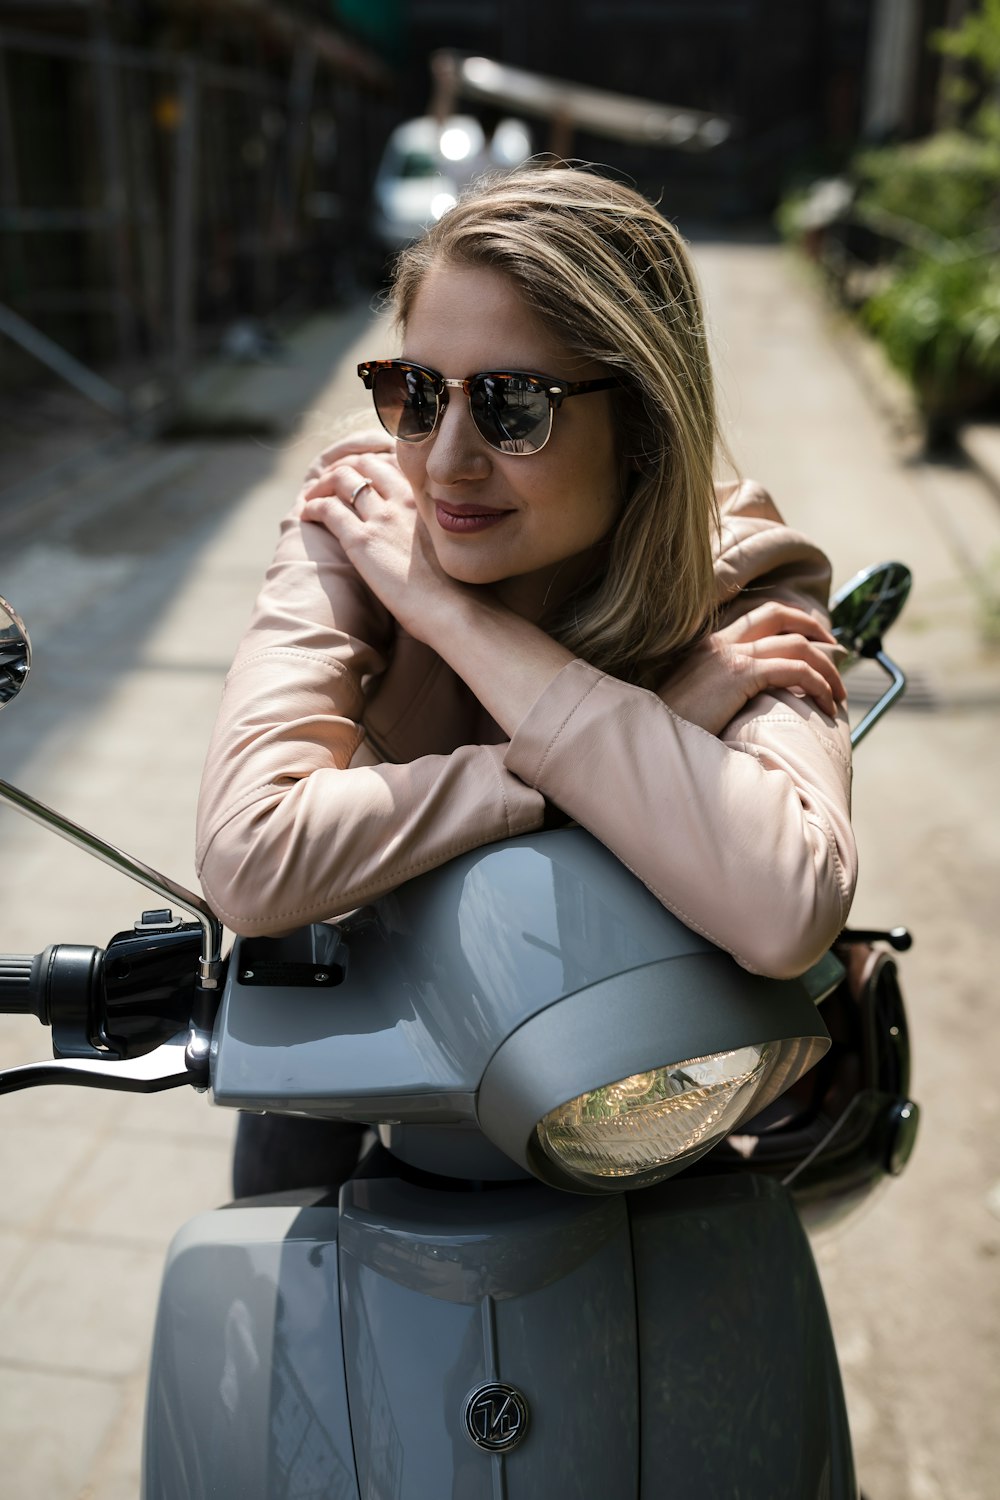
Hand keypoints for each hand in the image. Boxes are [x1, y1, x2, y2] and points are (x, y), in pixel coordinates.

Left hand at [300, 449, 468, 641]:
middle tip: (331, 485)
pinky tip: (307, 514)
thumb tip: (426, 541)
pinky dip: (313, 506)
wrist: (454, 609)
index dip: (371, 468)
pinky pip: (329, 509)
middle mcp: (403, 501)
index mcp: (426, 501)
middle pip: (366, 464)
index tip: (360, 480)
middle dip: (344, 469)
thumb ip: (434, 532)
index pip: (392, 467)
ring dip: (323, 484)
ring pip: (343, 480)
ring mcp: (382, 518)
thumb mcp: (450, 546)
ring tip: (313, 495)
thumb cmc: (458, 590)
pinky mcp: (362, 541)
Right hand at [657, 602, 846, 734]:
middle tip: (836, 651)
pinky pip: (796, 670)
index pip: (756, 617)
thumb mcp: (693, 704)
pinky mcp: (740, 674)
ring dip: (826, 668)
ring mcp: (729, 655)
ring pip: (797, 645)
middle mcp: (719, 642)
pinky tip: (826, 705)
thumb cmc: (670, 734)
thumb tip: (745, 705)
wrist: (648, 742)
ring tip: (839, 695)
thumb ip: (717, 693)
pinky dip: (819, 685)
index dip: (790, 622)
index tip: (812, 642)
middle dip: (815, 628)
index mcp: (706, 646)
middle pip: (779, 614)